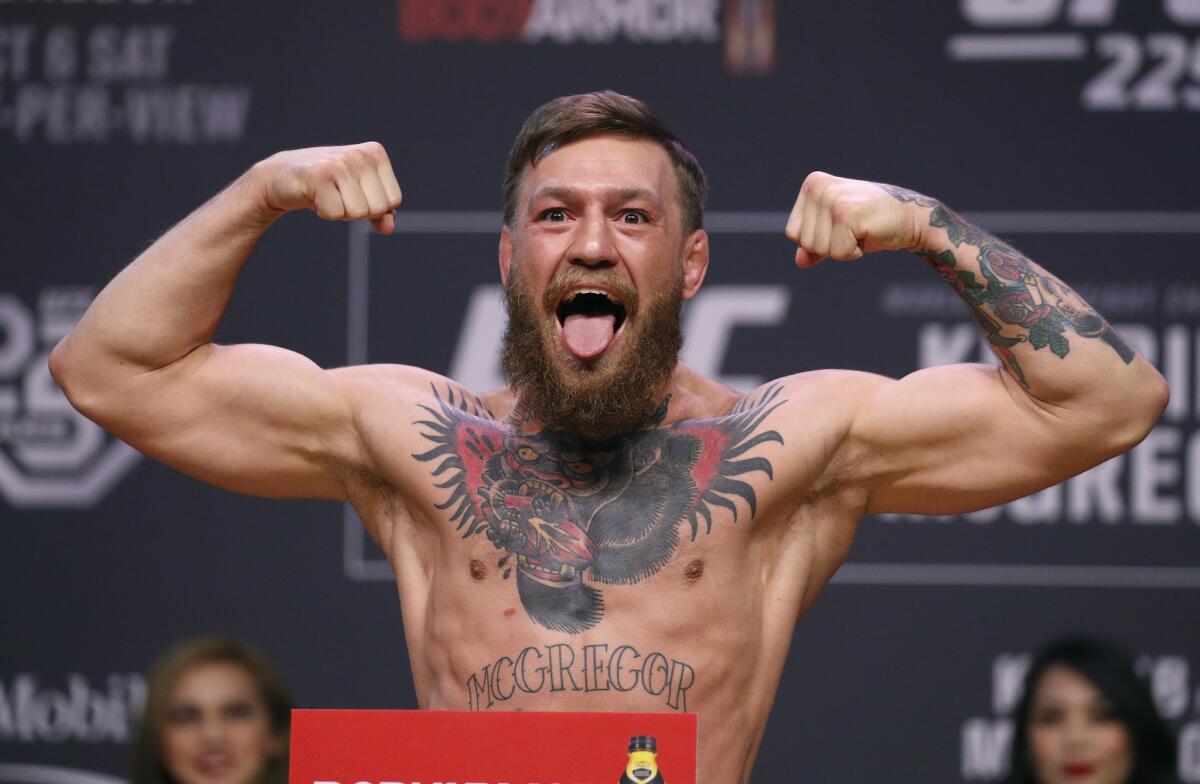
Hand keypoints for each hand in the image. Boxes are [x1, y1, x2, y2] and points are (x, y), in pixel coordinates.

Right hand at [253, 142, 402, 234]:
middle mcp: (360, 154)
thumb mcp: (359, 196)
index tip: (353, 193)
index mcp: (375, 153)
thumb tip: (389, 227)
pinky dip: (325, 213)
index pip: (394, 200)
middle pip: (378, 208)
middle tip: (338, 195)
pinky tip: (315, 196)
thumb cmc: (326, 186)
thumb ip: (381, 212)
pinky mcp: (319, 175)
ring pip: (358, 212)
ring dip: (340, 212)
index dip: (374, 207)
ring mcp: (340, 162)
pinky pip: (336, 214)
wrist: (282, 177)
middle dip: (357, 211)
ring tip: (327, 194)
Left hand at [785, 172, 927, 267]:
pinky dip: (854, 252)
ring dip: (843, 249)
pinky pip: (838, 252)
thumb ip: (815, 245)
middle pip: (805, 242)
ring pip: (820, 249)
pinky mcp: (846, 214)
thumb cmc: (872, 223)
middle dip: (830, 246)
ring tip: (860, 230)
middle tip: (854, 229)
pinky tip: (867, 233)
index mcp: (812, 184)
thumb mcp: (837, 231)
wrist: (910, 218)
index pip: (793, 233)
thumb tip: (799, 261)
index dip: (818, 240)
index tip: (842, 226)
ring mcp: (832, 199)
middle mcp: (819, 187)